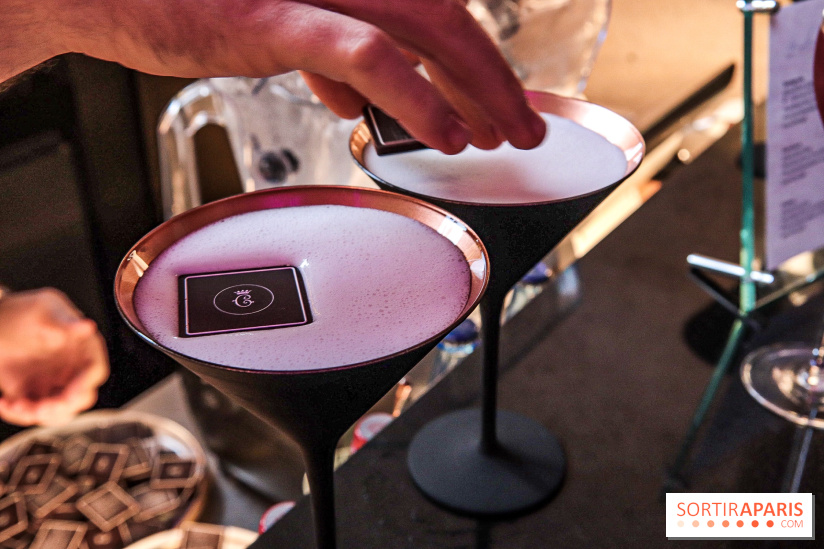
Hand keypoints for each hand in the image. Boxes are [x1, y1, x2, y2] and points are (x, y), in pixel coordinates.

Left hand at [0, 288, 108, 425]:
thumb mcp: (45, 308)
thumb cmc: (24, 310)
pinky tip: (2, 400)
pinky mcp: (33, 394)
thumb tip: (88, 326)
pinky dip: (17, 413)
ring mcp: (53, 384)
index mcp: (84, 348)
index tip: (70, 394)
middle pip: (80, 398)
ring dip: (36, 414)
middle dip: (61, 407)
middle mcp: (73, 370)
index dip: (85, 385)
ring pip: (57, 412)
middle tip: (40, 407)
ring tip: (14, 404)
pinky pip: (31, 413)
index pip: (95, 372)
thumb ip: (66, 321)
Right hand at [50, 0, 544, 152]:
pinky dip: (418, 97)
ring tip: (507, 135)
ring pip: (427, 29)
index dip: (477, 59)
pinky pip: (368, 56)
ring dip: (479, 89)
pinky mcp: (276, 15)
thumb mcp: (267, 29)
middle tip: (528, 125)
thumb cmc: (178, 5)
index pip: (432, 12)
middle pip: (449, 18)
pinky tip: (449, 136)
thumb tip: (353, 100)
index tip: (501, 102)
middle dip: (497, 77)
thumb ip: (320, 57)